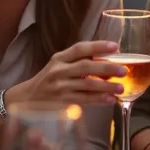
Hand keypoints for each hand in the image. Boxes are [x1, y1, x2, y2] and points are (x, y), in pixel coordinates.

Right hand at [8, 40, 125, 105]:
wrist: (26, 99)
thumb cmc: (49, 80)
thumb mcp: (59, 66)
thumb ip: (79, 62)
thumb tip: (110, 62)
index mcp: (59, 58)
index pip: (80, 48)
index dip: (98, 46)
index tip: (115, 46)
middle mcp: (58, 71)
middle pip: (85, 66)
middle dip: (106, 68)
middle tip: (123, 70)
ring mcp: (59, 87)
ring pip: (86, 85)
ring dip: (106, 86)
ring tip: (121, 87)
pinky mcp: (61, 103)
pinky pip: (83, 100)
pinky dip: (98, 100)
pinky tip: (110, 100)